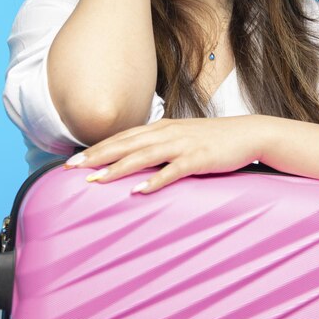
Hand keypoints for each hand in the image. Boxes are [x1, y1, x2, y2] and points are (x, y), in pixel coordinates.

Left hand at [64, 115, 269, 193]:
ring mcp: (183, 144)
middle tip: (72, 169)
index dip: (97, 148)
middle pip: (126, 143)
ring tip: (96, 180)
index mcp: (161, 127)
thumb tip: (134, 159)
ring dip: (118, 167)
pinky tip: (139, 190)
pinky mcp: (198, 158)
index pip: (123, 137)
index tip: (74, 160)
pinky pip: (173, 170)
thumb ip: (158, 145)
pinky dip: (155, 179)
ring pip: (144, 155)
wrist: (246, 134)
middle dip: (98, 156)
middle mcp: (168, 132)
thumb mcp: (181, 137)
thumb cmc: (211, 138)